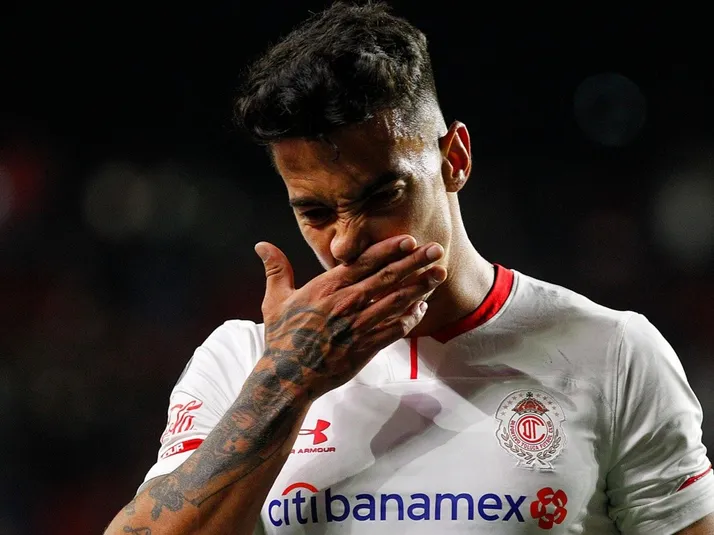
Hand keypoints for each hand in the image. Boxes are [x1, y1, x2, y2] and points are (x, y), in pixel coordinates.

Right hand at [254, 235, 446, 399]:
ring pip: (396, 302)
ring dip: (421, 287)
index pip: (363, 262)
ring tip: (439, 274)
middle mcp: (346, 304)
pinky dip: (411, 318)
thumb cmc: (282, 337)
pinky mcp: (366, 347)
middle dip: (415, 262)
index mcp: (326, 288)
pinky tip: (423, 308)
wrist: (288, 377)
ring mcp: (358, 326)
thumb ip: (276, 269)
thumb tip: (261, 245)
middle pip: (387, 278)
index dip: (388, 249)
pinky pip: (395, 330)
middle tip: (437, 249)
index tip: (409, 239)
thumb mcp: (275, 300)